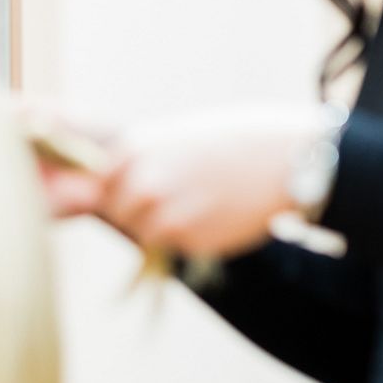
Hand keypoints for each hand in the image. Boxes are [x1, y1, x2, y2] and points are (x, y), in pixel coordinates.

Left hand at [88, 104, 325, 260]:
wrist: (284, 160)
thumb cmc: (231, 140)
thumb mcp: (175, 136)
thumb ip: (139, 159)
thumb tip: (103, 182)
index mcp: (136, 151)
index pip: (98, 182)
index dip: (113, 187)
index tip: (130, 187)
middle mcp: (145, 184)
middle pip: (117, 211)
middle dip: (135, 209)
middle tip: (168, 199)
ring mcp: (167, 216)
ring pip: (143, 233)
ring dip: (159, 226)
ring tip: (194, 204)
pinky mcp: (191, 242)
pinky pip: (174, 245)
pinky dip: (187, 236)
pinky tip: (214, 215)